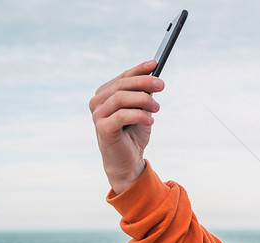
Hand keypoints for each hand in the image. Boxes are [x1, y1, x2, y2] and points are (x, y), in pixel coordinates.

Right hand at [89, 61, 164, 192]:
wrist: (128, 161)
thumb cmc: (133, 134)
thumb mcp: (142, 111)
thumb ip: (144, 96)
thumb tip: (154, 79)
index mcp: (105, 94)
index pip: (123, 77)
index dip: (139, 69)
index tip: (155, 64)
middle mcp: (97, 102)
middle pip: (121, 85)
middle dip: (143, 82)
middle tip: (162, 85)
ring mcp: (98, 115)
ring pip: (120, 98)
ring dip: (143, 100)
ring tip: (157, 108)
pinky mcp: (103, 128)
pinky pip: (121, 115)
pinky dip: (139, 115)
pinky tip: (150, 119)